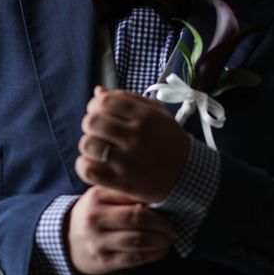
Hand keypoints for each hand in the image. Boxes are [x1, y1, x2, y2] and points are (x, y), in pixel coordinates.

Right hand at [66, 185, 176, 274]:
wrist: (64, 241)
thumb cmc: (92, 215)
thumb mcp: (101, 196)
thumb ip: (125, 194)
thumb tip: (159, 196)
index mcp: (97, 198)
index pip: (134, 196)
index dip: (157, 202)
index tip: (171, 207)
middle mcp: (95, 219)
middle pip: (139, 219)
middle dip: (163, 224)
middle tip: (173, 227)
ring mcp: (98, 242)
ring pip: (139, 240)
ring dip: (161, 241)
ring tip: (169, 238)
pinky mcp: (103, 261)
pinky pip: (135, 258)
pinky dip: (154, 254)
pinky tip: (161, 250)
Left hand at [76, 86, 189, 202]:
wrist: (188, 176)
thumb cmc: (170, 142)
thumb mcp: (159, 115)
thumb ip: (129, 100)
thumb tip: (98, 92)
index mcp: (146, 117)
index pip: (105, 101)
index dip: (95, 105)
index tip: (100, 112)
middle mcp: (137, 137)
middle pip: (92, 122)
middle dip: (90, 125)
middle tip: (98, 132)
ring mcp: (129, 161)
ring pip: (88, 145)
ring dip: (88, 146)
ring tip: (98, 149)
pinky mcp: (123, 182)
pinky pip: (88, 170)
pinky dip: (85, 166)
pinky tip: (95, 164)